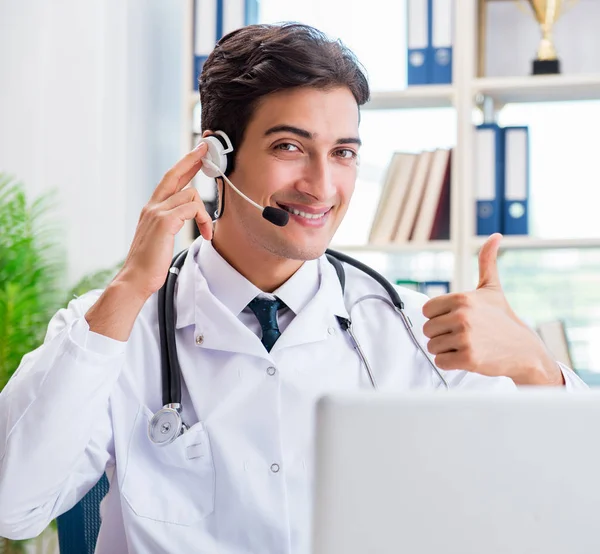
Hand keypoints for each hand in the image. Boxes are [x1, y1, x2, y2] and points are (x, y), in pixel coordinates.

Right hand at [116, 142, 212, 299]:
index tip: (197, 153)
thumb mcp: (160, 237)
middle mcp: (152, 206)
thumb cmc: (149, 263)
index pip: (169, 180)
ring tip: (207, 231)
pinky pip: (191, 208)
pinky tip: (205, 234)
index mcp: (152, 209)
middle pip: (174, 174)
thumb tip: (186, 216)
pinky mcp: (164, 222)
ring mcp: (157, 212)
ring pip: (190, 194)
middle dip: (192, 159)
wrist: (135, 279)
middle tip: (206, 150)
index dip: (183, 164)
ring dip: (204, 213)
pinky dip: (203, 219)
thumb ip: (170, 223)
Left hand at [421, 233, 563, 385]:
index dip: (439, 317)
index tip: (456, 320)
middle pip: (427, 330)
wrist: (525, 350)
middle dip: (442, 335)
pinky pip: (440, 362)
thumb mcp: (492, 289)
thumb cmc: (503, 320)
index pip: (426, 310)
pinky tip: (468, 357)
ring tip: (467, 345)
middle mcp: (461, 316)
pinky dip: (451, 363)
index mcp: (461, 298)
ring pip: (433, 347)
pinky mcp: (468, 358)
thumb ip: (486, 262)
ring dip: (447, 349)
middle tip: (463, 335)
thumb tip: (495, 236)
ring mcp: (464, 337)